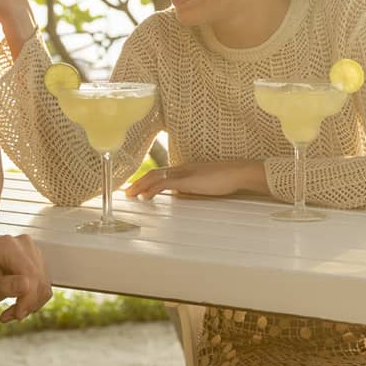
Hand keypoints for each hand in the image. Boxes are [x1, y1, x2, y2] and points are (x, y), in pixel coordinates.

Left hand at [0, 234, 52, 323]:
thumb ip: (4, 286)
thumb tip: (26, 285)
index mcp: (7, 245)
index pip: (29, 272)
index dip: (28, 297)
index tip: (18, 315)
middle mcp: (24, 245)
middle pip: (39, 279)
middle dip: (28, 303)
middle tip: (12, 316)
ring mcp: (33, 254)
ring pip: (44, 285)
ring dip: (30, 305)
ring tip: (11, 313)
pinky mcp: (38, 266)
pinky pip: (44, 288)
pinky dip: (33, 303)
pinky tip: (18, 307)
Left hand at [124, 160, 268, 200]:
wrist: (238, 172)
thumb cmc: (225, 178)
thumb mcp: (203, 184)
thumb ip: (190, 187)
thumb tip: (178, 194)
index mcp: (184, 169)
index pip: (160, 173)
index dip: (146, 180)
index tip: (136, 187)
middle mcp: (181, 168)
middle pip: (153, 173)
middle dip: (138, 182)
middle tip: (127, 192)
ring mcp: (184, 173)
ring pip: (155, 177)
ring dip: (140, 185)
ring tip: (131, 194)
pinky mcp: (187, 180)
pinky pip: (165, 183)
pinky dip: (153, 189)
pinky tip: (146, 196)